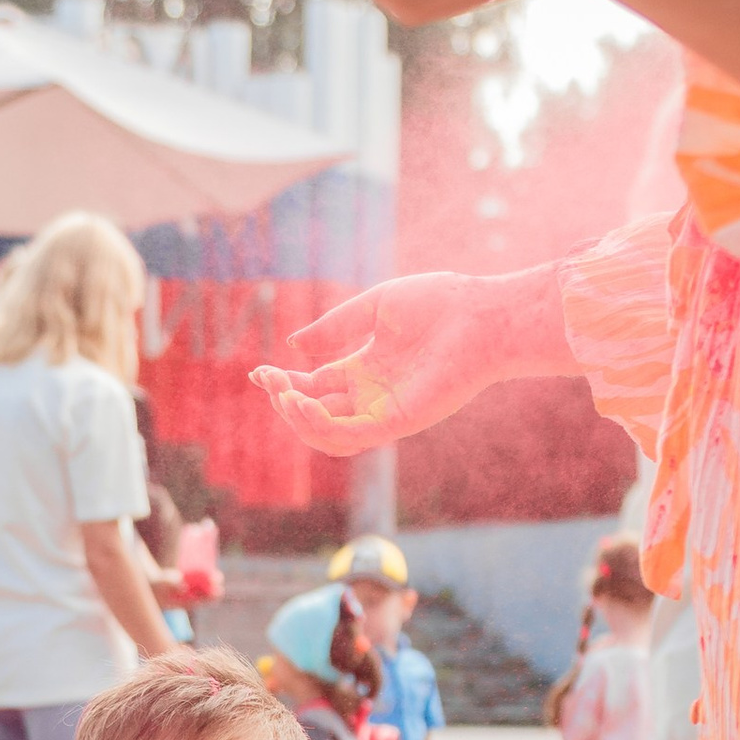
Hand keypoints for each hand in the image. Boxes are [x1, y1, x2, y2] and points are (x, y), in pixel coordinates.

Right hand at [252, 266, 561, 458]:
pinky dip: (322, 425)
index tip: (258, 372)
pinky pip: (352, 436)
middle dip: (285, 401)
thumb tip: (294, 344)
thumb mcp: (373, 308)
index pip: (314, 388)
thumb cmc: (438, 303)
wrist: (481, 314)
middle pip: (315, 413)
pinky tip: (302, 402)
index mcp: (364, 370)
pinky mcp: (399, 421)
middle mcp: (371, 396)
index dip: (284, 384)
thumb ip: (334, 328)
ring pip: (329, 435)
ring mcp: (385, 412)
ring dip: (299, 420)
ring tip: (283, 395)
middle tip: (269, 380)